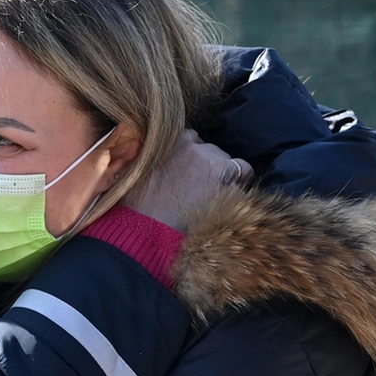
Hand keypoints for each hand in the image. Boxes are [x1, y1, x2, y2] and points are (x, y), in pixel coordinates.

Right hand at [123, 129, 252, 230]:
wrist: (145, 235)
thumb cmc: (132, 211)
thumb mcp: (131, 174)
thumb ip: (146, 160)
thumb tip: (153, 160)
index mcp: (168, 142)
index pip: (190, 141)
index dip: (190, 160)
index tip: (186, 175)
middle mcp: (192, 146)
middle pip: (211, 151)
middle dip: (207, 168)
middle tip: (196, 192)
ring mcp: (211, 160)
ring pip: (230, 163)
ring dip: (223, 178)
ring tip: (211, 201)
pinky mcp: (227, 178)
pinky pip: (244, 175)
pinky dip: (239, 188)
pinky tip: (226, 205)